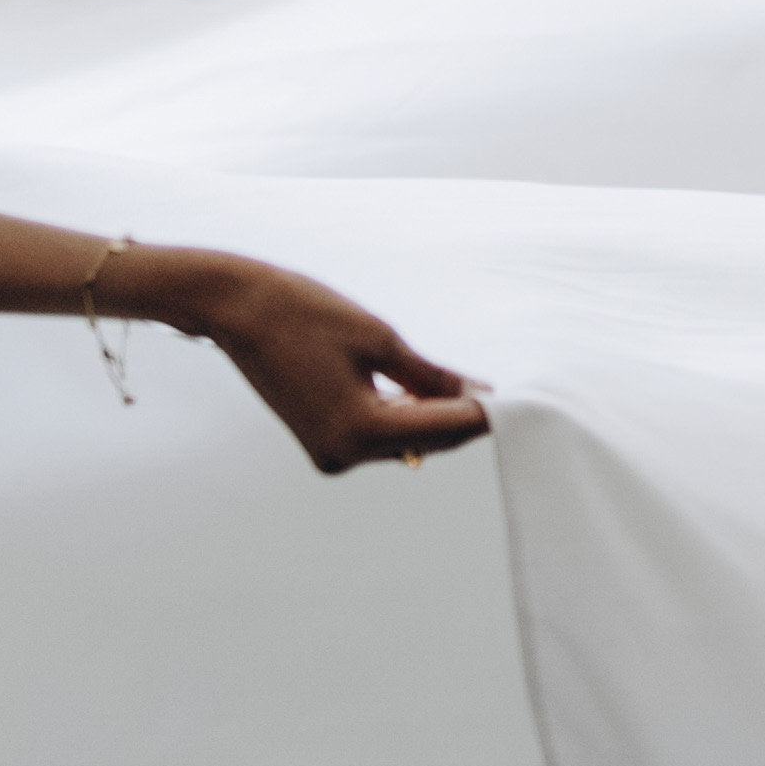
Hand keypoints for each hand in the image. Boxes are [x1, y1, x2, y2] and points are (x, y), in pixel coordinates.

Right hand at [149, 249, 495, 473]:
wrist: (238, 309)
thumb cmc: (308, 313)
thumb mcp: (382, 341)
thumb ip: (431, 376)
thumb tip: (479, 396)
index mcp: (361, 432)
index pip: (446, 427)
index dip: (487, 412)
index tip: (526, 399)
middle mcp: (344, 456)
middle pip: (428, 440)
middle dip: (465, 417)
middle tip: (506, 391)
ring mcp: (330, 454)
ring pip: (405, 440)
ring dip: (436, 417)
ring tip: (472, 387)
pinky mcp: (322, 444)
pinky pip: (378, 435)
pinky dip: (404, 415)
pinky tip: (427, 393)